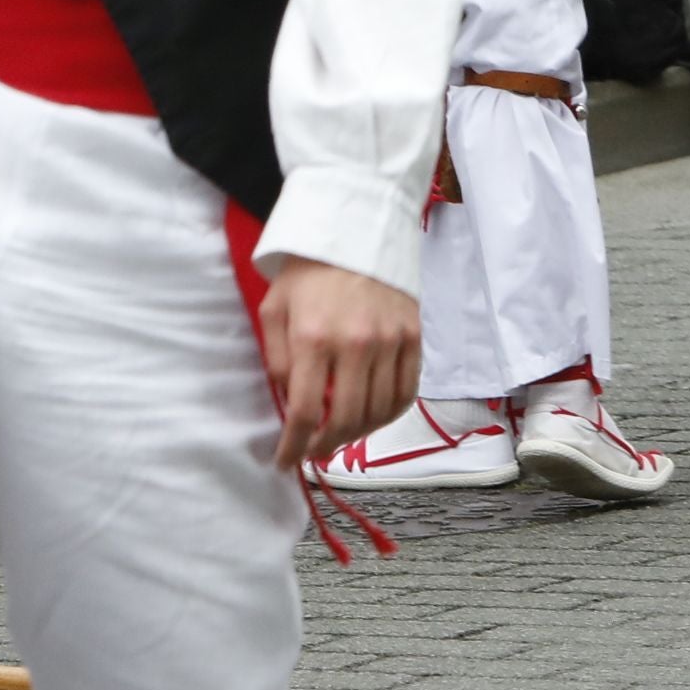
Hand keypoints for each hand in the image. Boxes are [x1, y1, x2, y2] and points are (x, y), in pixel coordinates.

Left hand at [258, 255, 422, 474]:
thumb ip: (277, 359)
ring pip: (379, 412)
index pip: (306, 412)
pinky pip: (407, 391)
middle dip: (325, 446)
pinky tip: (373, 417)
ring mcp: (391, 341)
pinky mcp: (414, 336)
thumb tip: (291, 402)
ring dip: (358, 435)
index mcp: (314, 338)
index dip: (294, 447)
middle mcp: (356, 344)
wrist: (358, 227)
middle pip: (346, 419)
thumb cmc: (308, 271)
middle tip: (313, 453)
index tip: (285, 462)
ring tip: (341, 437)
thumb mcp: (274, 309)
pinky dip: (390, 414)